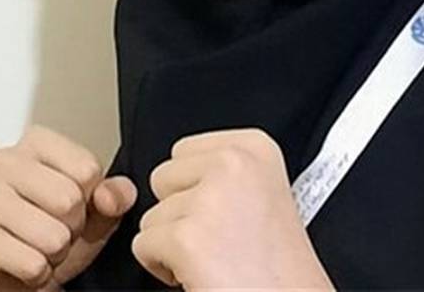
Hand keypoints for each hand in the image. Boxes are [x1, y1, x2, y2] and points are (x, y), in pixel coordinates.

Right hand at [0, 123, 137, 290]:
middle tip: (57, 226)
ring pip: (52, 236)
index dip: (90, 196)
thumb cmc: (54, 228)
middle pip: (69, 200)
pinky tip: (26, 260)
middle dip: (72, 225)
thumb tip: (111, 196)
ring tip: (41, 243)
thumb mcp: (95, 207)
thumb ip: (115, 194)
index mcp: (36, 143)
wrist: (19, 270)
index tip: (74, 203)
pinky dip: (38, 272)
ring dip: (55, 252)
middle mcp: (5, 163)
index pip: (86, 169)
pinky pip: (33, 265)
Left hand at [131, 127, 334, 289]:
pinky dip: (161, 268)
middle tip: (217, 241)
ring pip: (152, 215)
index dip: (194, 190)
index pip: (184, 151)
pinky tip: (200, 274)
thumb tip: (180, 173)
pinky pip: (143, 245)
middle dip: (179, 213)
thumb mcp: (265, 192)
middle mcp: (234, 164)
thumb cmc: (280, 269)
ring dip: (173, 244)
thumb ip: (224, 172)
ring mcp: (209, 200)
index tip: (225, 215)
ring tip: (215, 260)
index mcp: (255, 148)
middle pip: (163, 178)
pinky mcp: (186, 240)